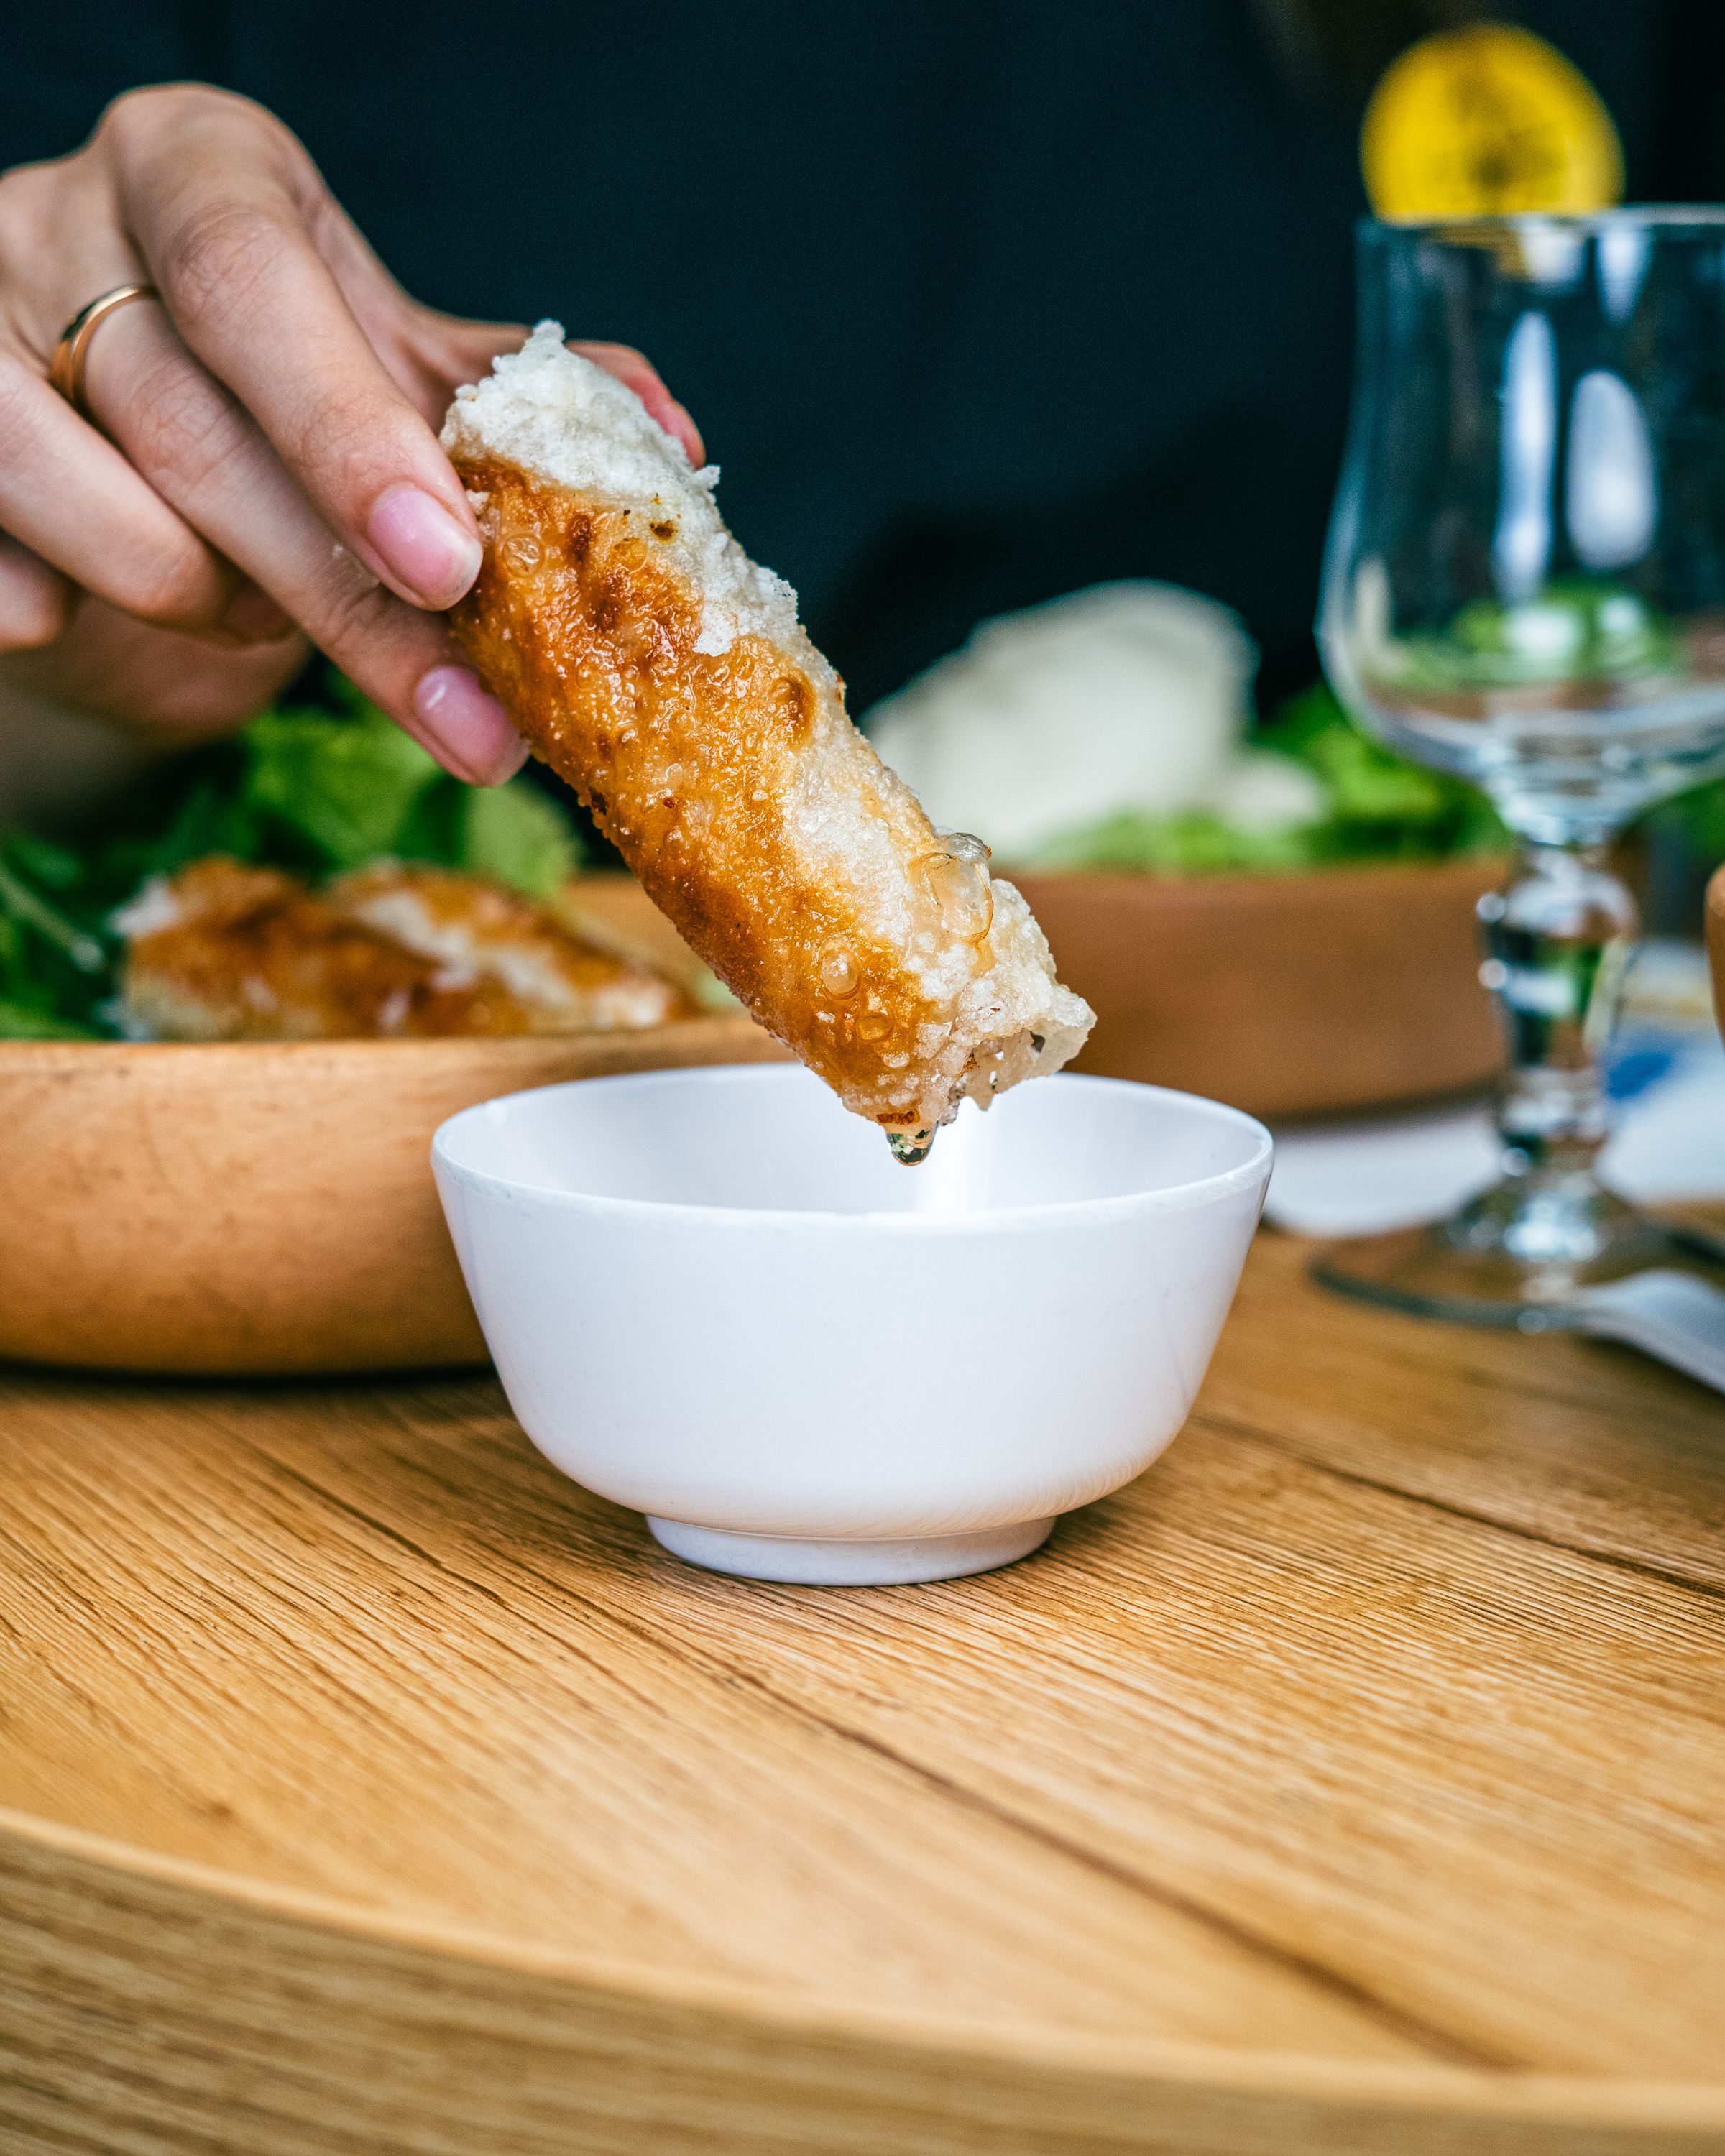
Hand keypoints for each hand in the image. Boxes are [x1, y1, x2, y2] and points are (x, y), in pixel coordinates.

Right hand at [0, 84, 702, 779]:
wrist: (105, 438)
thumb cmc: (267, 391)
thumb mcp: (389, 368)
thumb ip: (510, 397)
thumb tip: (671, 449)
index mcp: (200, 171)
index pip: (255, 281)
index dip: (351, 431)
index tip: (452, 565)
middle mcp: (65, 221)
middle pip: (197, 428)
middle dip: (340, 591)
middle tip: (463, 710)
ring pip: (102, 512)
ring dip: (216, 606)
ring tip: (266, 617)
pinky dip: (62, 617)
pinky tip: (94, 617)